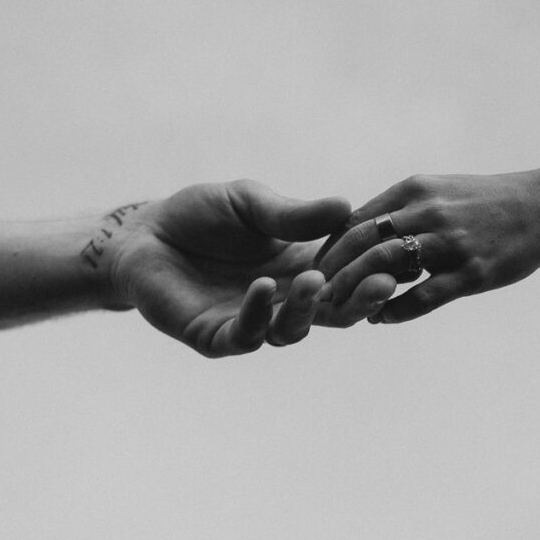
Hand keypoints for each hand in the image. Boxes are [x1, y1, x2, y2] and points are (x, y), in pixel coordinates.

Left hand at [107, 180, 394, 356]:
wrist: (143, 235)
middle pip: (333, 312)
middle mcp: (284, 300)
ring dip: (307, 309)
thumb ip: (292, 213)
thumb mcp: (251, 203)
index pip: (348, 277)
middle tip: (381, 282)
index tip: (396, 256)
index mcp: (300, 267)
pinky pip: (245, 334)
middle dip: (358, 300)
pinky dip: (257, 314)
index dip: (371, 270)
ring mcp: (252, 322)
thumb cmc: (200, 215)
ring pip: (294, 330)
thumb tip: (346, 204)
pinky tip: (262, 288)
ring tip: (312, 281)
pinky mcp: (216, 336)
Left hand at [317, 171, 539, 323]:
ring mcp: (450, 243)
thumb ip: (401, 209)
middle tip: (313, 296)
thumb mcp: (440, 191)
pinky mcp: (472, 272)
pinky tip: (381, 319)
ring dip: (356, 291)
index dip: (328, 249)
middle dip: (332, 272)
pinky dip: (396, 310)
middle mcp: (428, 212)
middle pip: (361, 241)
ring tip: (341, 310)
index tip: (312, 272)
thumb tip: (361, 231)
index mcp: (414, 190)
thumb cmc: (487, 203)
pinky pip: (424, 296)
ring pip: (386, 266)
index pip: (354, 220)